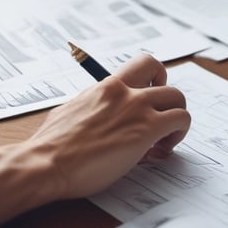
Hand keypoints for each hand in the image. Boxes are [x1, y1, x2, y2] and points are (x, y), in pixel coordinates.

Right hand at [26, 54, 189, 199]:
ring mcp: (137, 108)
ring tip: (163, 140)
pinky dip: (178, 135)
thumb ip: (89, 109)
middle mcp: (123, 92)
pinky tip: (160, 151)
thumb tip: (91, 115)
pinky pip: (181, 121)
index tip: (147, 96)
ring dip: (177, 118)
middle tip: (160, 116)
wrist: (46, 162)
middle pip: (160, 72)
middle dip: (166, 95)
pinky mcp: (147, 129)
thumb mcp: (70, 113)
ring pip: (178, 98)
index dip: (150, 79)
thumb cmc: (51, 145)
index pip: (138, 66)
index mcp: (105, 87)